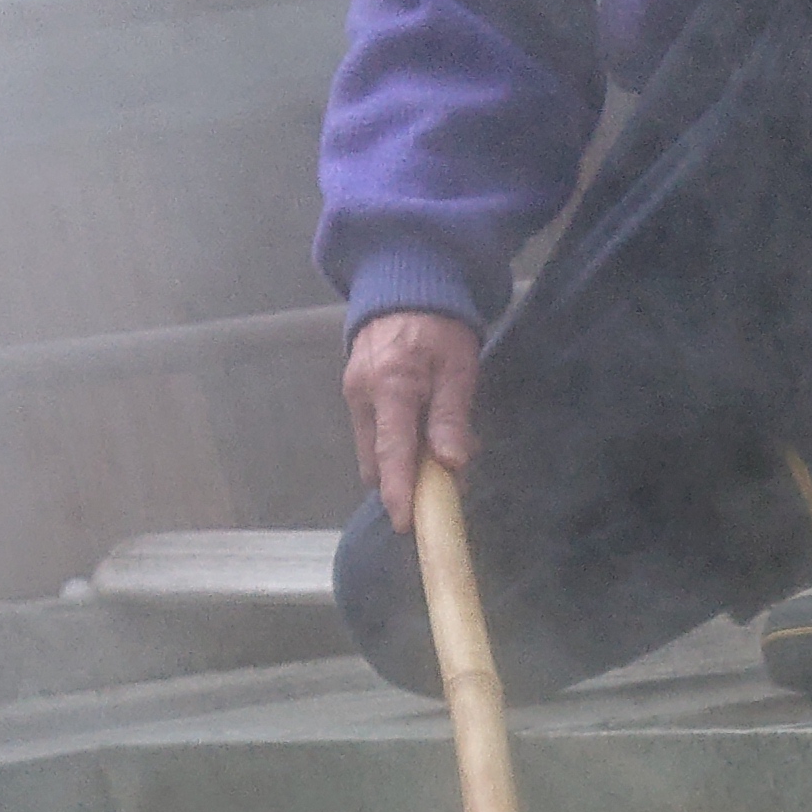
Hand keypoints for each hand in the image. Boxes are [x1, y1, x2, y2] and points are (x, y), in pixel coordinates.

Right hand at [347, 311, 481, 507]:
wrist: (404, 287)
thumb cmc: (439, 327)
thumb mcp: (458, 369)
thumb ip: (452, 417)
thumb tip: (451, 464)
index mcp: (391, 387)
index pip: (391, 452)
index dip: (398, 492)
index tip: (405, 524)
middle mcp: (362, 395)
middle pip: (378, 461)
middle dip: (406, 480)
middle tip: (446, 479)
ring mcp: (353, 395)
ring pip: (374, 450)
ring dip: (403, 462)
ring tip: (438, 448)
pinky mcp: (354, 394)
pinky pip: (373, 432)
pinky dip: (397, 442)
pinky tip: (423, 430)